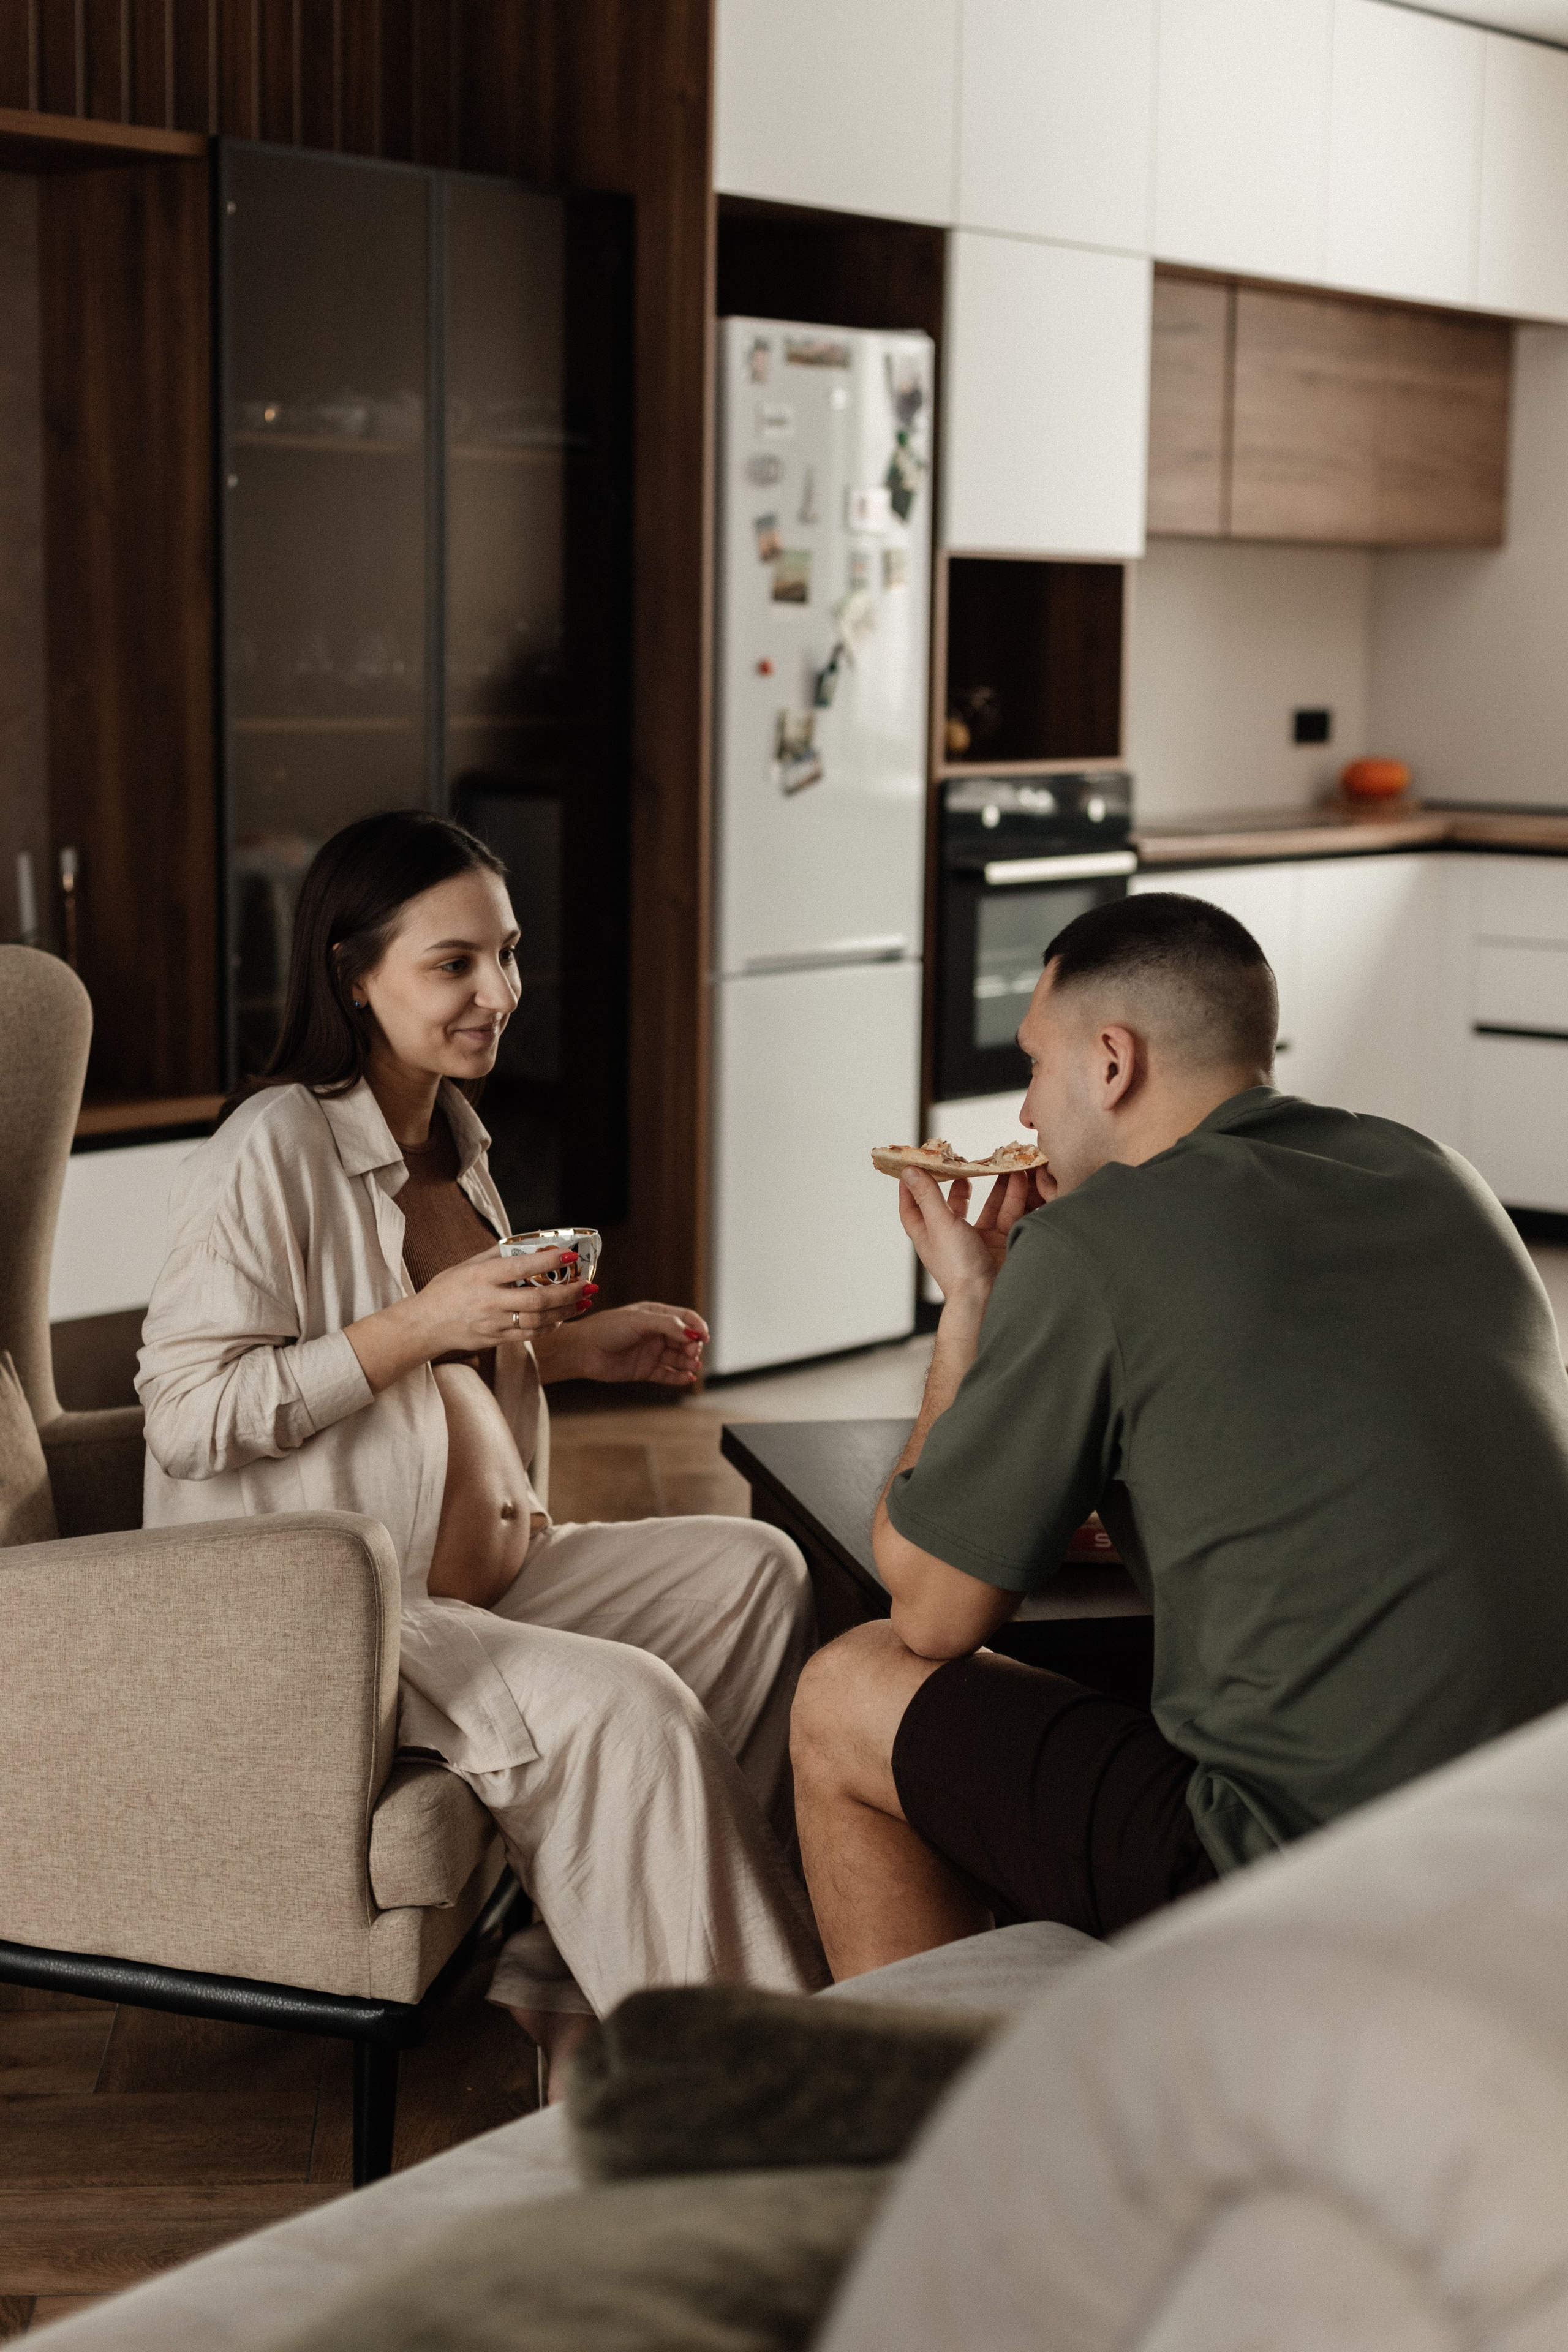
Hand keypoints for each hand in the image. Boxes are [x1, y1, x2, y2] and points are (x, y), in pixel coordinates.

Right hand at [346, 1243, 586, 1395]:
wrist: (424, 1325)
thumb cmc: (446, 1290)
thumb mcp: (466, 1265)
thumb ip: (496, 1254)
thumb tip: (525, 1243)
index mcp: (482, 1277)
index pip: (521, 1267)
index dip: (549, 1261)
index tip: (570, 1255)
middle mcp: (489, 1301)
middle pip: (537, 1298)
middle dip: (569, 1292)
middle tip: (588, 1285)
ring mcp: (494, 1324)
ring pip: (539, 1319)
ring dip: (565, 1311)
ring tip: (583, 1301)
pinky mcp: (496, 1339)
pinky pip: (530, 1334)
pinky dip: (550, 1325)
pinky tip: (561, 1317)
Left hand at [538, 1303, 708, 1387]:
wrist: (583, 1350)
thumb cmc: (607, 1328)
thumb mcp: (640, 1320)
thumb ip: (668, 1325)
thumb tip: (694, 1333)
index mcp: (655, 1314)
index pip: (685, 1318)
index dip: (698, 1326)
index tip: (703, 1337)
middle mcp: (656, 1333)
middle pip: (685, 1339)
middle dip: (693, 1346)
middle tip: (694, 1352)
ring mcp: (651, 1352)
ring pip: (678, 1358)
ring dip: (689, 1361)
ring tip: (693, 1365)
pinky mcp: (645, 1370)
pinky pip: (668, 1374)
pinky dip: (679, 1377)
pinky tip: (688, 1378)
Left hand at [897, 1164, 1050, 1299]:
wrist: (987, 1297)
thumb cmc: (957, 1266)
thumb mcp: (939, 1224)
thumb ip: (928, 1196)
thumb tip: (910, 1171)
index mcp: (928, 1234)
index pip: (912, 1207)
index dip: (910, 1188)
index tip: (913, 1166)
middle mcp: (951, 1237)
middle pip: (953, 1204)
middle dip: (961, 1182)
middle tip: (966, 1161)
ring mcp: (977, 1240)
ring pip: (987, 1207)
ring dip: (996, 1186)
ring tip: (1003, 1164)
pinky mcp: (1000, 1243)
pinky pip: (1007, 1215)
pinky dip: (1014, 1198)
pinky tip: (1020, 1180)